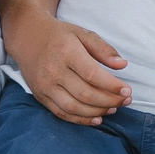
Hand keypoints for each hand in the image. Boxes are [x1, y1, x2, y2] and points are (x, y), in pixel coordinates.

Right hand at [6, 9, 129, 124]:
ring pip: (74, 107)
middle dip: (109, 101)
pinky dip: (80, 119)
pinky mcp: (40, 96)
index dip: (112, 86)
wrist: (27, 36)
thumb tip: (122, 65)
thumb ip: (103, 49)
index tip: (127, 90)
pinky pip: (61, 114)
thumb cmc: (59, 35)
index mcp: (66, 52)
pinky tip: (96, 118)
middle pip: (85, 94)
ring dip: (97, 112)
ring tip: (113, 108)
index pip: (93, 75)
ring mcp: (45, 85)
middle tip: (125, 101)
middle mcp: (53, 71)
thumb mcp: (82, 34)